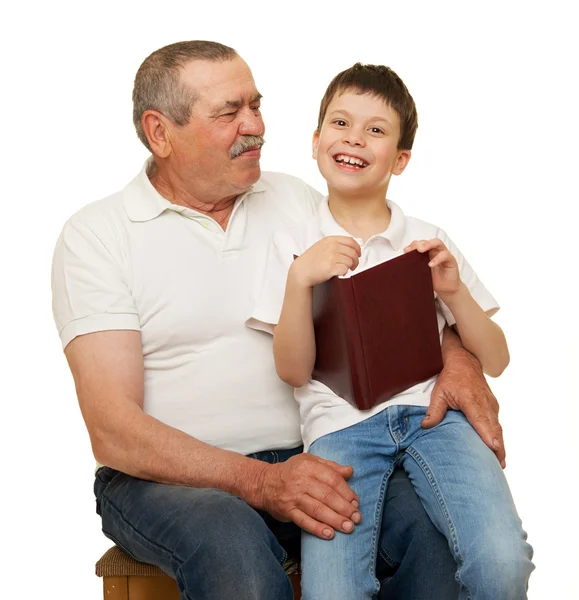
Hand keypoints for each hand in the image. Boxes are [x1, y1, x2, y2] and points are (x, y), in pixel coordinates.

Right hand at [257, 453, 361, 538]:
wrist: (265, 482)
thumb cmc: (292, 472)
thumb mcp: (310, 461)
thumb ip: (331, 466)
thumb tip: (350, 471)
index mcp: (309, 466)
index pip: (332, 479)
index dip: (347, 492)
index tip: (356, 502)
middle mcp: (301, 481)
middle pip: (327, 496)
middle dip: (344, 509)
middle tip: (357, 518)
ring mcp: (293, 497)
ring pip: (317, 510)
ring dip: (335, 520)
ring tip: (348, 528)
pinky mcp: (287, 511)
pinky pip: (304, 521)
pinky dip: (317, 528)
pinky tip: (329, 534)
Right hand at [290, 236, 360, 287]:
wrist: (301, 271)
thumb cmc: (310, 261)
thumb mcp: (321, 246)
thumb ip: (334, 244)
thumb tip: (351, 248)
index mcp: (330, 240)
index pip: (351, 241)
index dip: (357, 248)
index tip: (358, 254)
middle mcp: (332, 246)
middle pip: (353, 252)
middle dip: (356, 260)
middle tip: (353, 266)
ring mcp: (331, 256)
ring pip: (350, 261)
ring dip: (350, 267)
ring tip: (344, 270)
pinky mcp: (331, 267)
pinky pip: (345, 269)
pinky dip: (344, 273)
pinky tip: (339, 273)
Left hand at [404, 238, 459, 296]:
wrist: (446, 289)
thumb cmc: (433, 279)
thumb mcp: (421, 272)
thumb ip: (414, 267)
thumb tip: (401, 266)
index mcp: (427, 253)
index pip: (420, 244)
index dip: (412, 245)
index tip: (405, 251)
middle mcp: (435, 251)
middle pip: (428, 241)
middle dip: (420, 243)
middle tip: (414, 248)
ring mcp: (443, 254)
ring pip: (437, 243)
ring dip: (428, 244)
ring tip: (421, 250)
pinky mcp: (451, 260)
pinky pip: (445, 255)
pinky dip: (437, 258)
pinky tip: (431, 264)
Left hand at [423, 340, 505, 467]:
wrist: (465, 361)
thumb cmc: (452, 377)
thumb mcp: (439, 392)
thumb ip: (435, 410)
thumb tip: (425, 426)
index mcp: (471, 400)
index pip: (481, 420)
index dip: (487, 434)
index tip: (493, 447)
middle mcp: (485, 403)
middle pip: (494, 428)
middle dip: (498, 447)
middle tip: (499, 466)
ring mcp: (491, 405)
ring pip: (498, 427)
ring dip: (500, 445)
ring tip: (500, 463)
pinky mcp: (493, 406)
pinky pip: (497, 424)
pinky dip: (498, 436)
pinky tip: (497, 449)